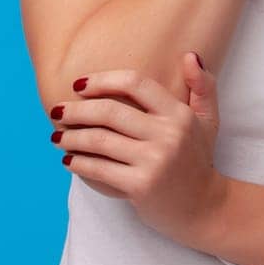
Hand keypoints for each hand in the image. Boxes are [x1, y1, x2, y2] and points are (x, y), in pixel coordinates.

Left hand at [48, 54, 226, 247]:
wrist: (204, 208)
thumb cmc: (197, 160)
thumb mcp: (208, 121)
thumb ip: (203, 87)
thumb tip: (190, 56)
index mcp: (178, 114)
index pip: (135, 84)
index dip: (102, 80)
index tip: (78, 85)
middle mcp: (167, 135)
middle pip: (109, 111)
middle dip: (76, 110)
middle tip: (56, 111)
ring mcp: (154, 161)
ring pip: (99, 140)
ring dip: (71, 137)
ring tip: (56, 137)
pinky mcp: (140, 186)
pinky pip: (99, 169)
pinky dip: (78, 163)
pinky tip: (68, 160)